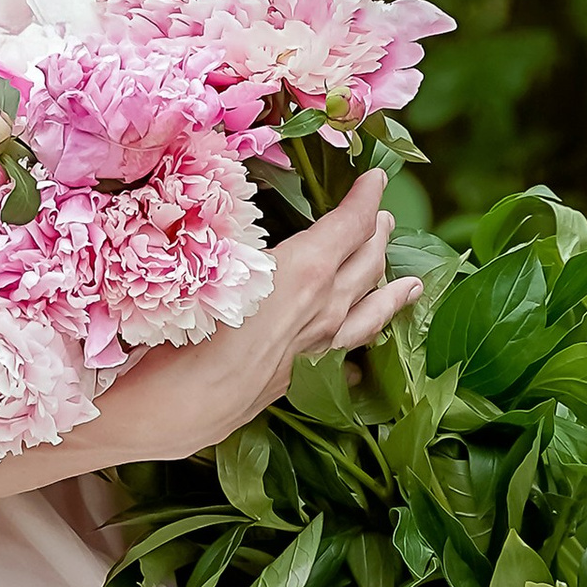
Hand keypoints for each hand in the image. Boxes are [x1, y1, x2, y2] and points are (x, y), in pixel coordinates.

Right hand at [108, 168, 419, 462]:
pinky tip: (358, 359)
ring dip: (389, 293)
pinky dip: (356, 348)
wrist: (176, 408)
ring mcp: (316, 347)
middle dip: (377, 237)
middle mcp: (322, 308)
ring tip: (411, 284)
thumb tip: (248, 220)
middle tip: (384, 219)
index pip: (350, 225)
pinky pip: (343, 356)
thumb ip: (236, 236)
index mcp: (307, 270)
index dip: (364, 199)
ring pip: (367, 314)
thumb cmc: (184, 327)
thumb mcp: (211, 261)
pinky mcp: (300, 378)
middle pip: (365, 265)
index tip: (374, 179)